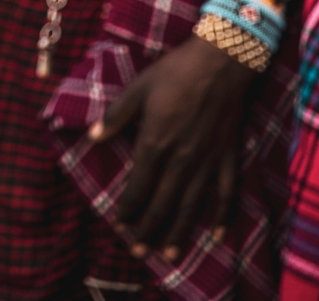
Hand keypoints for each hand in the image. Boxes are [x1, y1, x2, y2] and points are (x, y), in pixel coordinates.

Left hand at [90, 33, 250, 263]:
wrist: (218, 63)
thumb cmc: (174, 72)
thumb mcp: (138, 88)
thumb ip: (115, 116)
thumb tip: (92, 137)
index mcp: (155, 142)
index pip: (138, 186)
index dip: (128, 208)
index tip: (119, 225)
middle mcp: (181, 159)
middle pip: (162, 204)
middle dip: (147, 229)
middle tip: (137, 252)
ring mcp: (206, 161)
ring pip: (190, 206)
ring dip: (177, 232)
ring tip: (167, 255)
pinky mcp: (226, 157)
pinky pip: (225, 193)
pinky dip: (222, 216)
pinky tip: (216, 235)